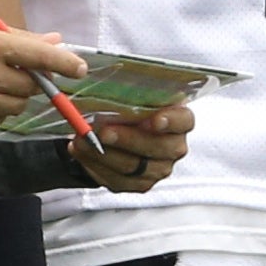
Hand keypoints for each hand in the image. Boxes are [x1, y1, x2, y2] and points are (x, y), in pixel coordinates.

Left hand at [67, 96, 194, 195]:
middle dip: (128, 139)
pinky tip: (81, 151)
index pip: (183, 120)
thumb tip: (94, 80)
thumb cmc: (127, 108)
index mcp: (179, 120)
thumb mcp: (130, 93)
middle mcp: (174, 146)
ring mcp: (159, 168)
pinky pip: (118, 179)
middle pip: (158, 147)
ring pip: (134, 166)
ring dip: (103, 153)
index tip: (155, 120)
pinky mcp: (140, 184)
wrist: (116, 132)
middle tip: (104, 132)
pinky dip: (95, 165)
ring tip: (81, 140)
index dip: (171, 121)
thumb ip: (124, 90)